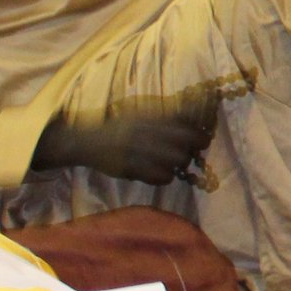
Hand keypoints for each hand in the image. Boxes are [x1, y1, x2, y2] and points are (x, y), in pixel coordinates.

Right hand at [36, 85, 225, 183]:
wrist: (87, 140)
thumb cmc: (117, 124)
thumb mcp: (140, 112)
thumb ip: (164, 114)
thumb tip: (191, 115)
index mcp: (150, 118)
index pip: (186, 127)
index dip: (200, 135)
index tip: (203, 139)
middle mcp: (147, 135)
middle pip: (184, 147)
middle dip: (192, 151)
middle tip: (190, 154)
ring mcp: (139, 154)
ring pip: (175, 164)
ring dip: (179, 165)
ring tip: (175, 164)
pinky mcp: (131, 170)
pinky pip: (160, 178)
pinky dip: (165, 177)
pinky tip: (161, 173)